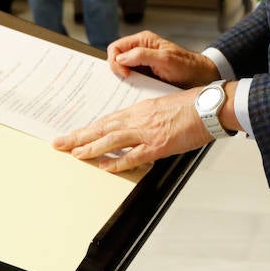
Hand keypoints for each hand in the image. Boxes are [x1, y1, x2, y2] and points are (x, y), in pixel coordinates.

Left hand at [52, 89, 213, 172]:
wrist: (210, 107)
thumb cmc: (193, 105)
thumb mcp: (165, 105)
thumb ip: (148, 116)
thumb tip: (137, 127)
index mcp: (141, 108)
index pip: (108, 120)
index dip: (89, 128)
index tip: (75, 133)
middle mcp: (140, 119)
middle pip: (102, 128)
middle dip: (79, 136)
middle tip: (59, 143)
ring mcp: (147, 132)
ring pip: (111, 140)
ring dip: (90, 147)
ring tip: (73, 154)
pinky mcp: (158, 145)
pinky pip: (132, 156)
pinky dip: (116, 162)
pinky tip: (103, 166)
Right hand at [105, 30, 219, 85]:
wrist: (199, 77)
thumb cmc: (186, 65)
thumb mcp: (165, 59)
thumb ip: (142, 55)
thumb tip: (121, 58)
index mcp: (142, 40)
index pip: (116, 47)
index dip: (116, 60)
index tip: (125, 73)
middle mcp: (140, 50)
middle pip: (116, 58)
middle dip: (117, 70)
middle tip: (128, 80)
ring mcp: (142, 62)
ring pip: (122, 70)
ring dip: (124, 78)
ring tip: (134, 85)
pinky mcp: (145, 74)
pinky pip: (131, 79)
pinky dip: (131, 84)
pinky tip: (137, 88)